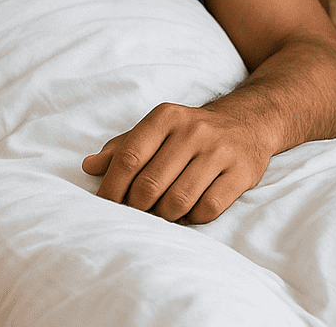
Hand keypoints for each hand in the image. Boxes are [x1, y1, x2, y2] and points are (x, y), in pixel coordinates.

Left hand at [82, 102, 271, 223]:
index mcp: (165, 117)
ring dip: (164, 216)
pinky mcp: (241, 173)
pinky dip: (192, 219)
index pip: (129, 157)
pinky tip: (186, 214)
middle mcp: (192, 131)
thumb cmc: (189, 132)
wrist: (247, 123)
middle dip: (137, 206)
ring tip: (160, 215)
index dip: (112, 186)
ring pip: (178, 200)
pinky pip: (208, 208)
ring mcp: (219, 152)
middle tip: (135, 213)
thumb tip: (88, 167)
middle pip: (150, 184)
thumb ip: (122, 148)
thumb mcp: (155, 130)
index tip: (105, 205)